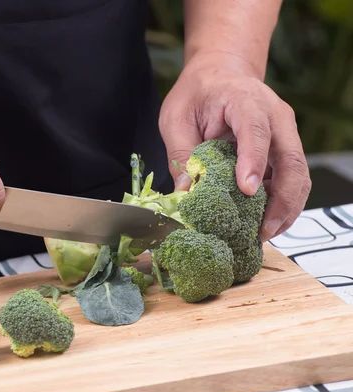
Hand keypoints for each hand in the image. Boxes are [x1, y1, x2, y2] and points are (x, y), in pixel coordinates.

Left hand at [159, 52, 310, 241]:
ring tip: (264, 233)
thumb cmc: (197, 93)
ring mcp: (285, 133)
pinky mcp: (284, 149)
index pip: (256, 130)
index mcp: (245, 100)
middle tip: (263, 229)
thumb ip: (181, 153)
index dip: (254, 161)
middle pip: (291, 159)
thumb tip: (186, 192)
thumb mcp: (176, 117)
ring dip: (287, 207)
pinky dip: (283, 203)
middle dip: (282, 198)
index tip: (247, 190)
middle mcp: (275, 116)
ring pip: (299, 174)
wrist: (220, 74)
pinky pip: (291, 179)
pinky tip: (264, 223)